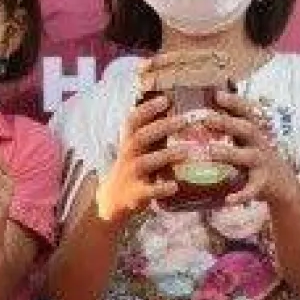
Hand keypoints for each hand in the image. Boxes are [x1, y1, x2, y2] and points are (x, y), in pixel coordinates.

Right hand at [94, 95, 190, 222]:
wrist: (114, 199)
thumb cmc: (133, 166)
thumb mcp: (135, 147)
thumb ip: (150, 130)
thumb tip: (171, 103)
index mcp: (128, 141)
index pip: (133, 120)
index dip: (147, 108)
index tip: (165, 99)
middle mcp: (128, 155)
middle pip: (141, 137)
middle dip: (162, 127)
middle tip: (184, 120)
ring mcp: (131, 175)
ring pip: (146, 162)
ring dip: (166, 155)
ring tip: (186, 151)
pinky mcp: (137, 194)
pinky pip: (149, 190)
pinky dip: (161, 188)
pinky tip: (174, 186)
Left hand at [209, 91, 299, 209]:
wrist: (284, 186)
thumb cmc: (257, 160)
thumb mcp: (249, 142)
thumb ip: (232, 131)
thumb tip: (202, 118)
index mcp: (255, 132)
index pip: (247, 112)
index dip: (234, 102)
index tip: (217, 94)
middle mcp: (260, 144)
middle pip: (247, 129)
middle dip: (228, 123)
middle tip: (207, 118)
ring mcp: (263, 163)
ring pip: (248, 156)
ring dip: (230, 153)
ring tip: (212, 152)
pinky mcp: (263, 183)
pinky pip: (251, 189)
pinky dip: (241, 195)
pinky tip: (228, 201)